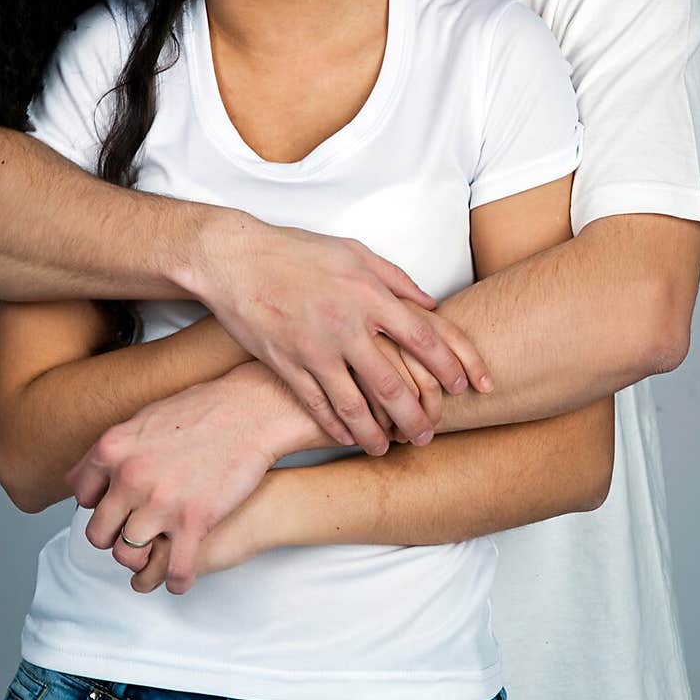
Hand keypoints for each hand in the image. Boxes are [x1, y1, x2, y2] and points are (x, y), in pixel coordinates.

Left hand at [66, 368, 288, 594]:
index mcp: (113, 449)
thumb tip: (93, 468)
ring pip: (126, 555)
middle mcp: (130, 477)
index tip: (116, 508)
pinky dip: (175, 580)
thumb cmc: (203, 409)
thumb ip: (117, 448)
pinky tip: (181, 578)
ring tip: (155, 553)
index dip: (99, 506)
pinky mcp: (194, 521)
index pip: (82, 497)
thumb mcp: (145, 417)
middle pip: (99, 532)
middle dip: (114, 537)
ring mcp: (161, 502)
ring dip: (139, 559)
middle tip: (133, 532)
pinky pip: (173, 569)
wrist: (249, 410)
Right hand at [191, 213, 487, 453]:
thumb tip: (431, 302)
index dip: (450, 366)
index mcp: (369, 294)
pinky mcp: (286, 363)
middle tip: (427, 434)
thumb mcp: (353, 252)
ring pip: (354, 406)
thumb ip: (395, 278)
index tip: (464, 387)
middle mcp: (346, 324)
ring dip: (375, 434)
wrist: (235, 258)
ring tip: (388, 449)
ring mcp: (314, 348)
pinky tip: (348, 437)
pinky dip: (335, 426)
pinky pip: (317, 404)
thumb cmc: (296, 251)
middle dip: (416, 417)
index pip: (425, 337)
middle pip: (393, 384)